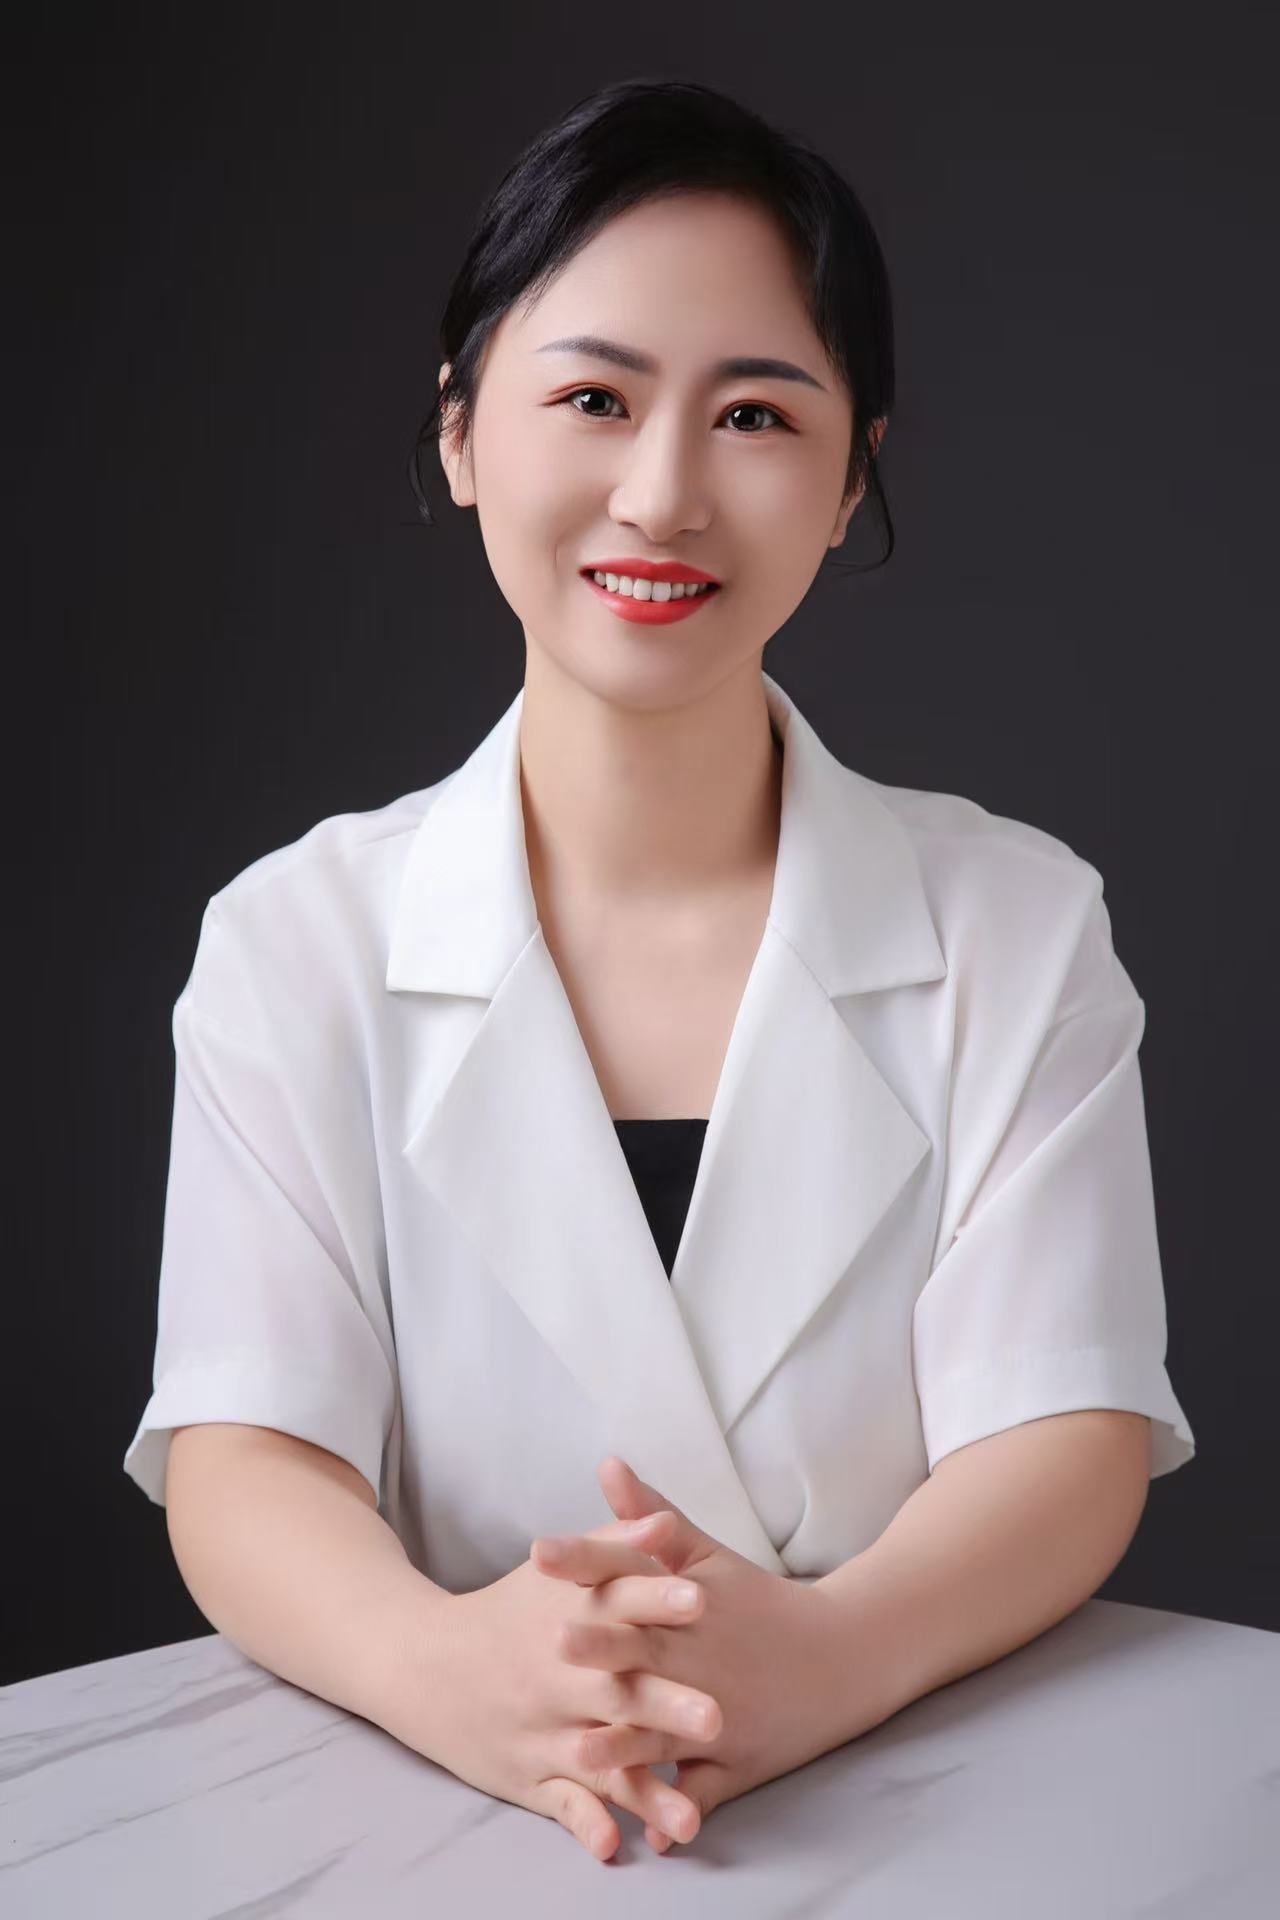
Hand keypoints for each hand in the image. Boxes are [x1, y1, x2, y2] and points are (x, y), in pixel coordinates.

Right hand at [403, 1514, 722, 1863]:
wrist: (424, 1663)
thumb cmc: (510, 1611)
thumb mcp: (558, 1573)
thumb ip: (617, 1545)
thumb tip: (669, 1523)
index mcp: (568, 1618)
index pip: (619, 1603)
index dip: (657, 1601)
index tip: (699, 1598)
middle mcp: (556, 1677)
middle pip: (618, 1691)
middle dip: (666, 1705)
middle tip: (716, 1717)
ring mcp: (543, 1732)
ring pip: (601, 1763)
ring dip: (644, 1790)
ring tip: (689, 1817)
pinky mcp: (529, 1776)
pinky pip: (562, 1805)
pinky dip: (585, 1826)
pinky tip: (616, 1846)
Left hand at [532, 1457, 842, 1852]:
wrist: (844, 1654)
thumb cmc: (761, 1602)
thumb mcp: (705, 1555)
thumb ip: (651, 1515)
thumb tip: (606, 1464)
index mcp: (688, 1602)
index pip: (628, 1573)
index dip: (584, 1561)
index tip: (538, 1551)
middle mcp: (702, 1655)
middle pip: (644, 1649)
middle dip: (602, 1648)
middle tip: (554, 1642)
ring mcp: (721, 1712)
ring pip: (667, 1730)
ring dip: (625, 1744)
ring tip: (580, 1752)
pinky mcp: (740, 1761)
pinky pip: (708, 1791)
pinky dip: (682, 1811)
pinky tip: (653, 1836)